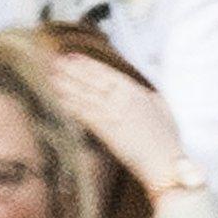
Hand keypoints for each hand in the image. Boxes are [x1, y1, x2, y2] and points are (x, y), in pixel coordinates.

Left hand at [46, 52, 185, 193]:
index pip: (107, 73)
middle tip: (55, 61)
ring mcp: (113, 115)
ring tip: (51, 76)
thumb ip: (145, 96)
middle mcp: (122, 100)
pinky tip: (58, 99)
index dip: (88, 64)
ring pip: (86, 96)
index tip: (72, 57)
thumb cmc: (166, 138)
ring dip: (67, 85)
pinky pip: (85, 116)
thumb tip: (139, 91)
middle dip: (72, 71)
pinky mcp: (107, 132)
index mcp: (136, 91)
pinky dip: (71, 106)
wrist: (164, 161)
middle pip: (92, 81)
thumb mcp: (161, 107)